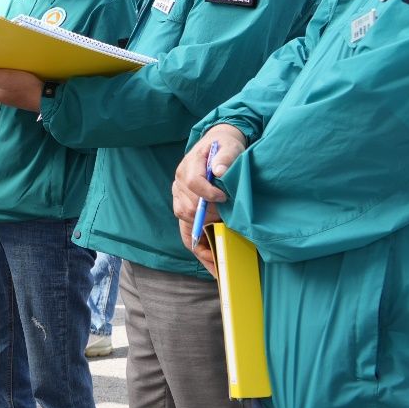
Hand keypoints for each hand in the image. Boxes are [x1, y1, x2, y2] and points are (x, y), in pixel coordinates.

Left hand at [0, 67, 44, 110]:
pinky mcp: (17, 92)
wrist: (45, 97)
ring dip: (2, 69)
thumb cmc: (23, 86)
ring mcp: (7, 94)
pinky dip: (10, 73)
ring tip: (6, 58)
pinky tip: (15, 67)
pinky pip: (9, 81)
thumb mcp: (3, 78)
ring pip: (0, 79)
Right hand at [173, 124, 247, 274]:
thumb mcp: (229, 146)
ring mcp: (180, 197)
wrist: (218, 145)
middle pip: (188, 208)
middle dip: (209, 219)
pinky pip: (186, 230)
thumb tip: (219, 171)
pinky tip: (210, 261)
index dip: (207, 193)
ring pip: (185, 222)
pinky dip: (198, 246)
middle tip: (228, 226)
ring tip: (220, 253)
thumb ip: (225, 157)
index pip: (192, 182)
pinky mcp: (184, 208)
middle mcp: (179, 184)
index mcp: (188, 167)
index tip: (225, 198)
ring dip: (204, 235)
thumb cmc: (225, 147)